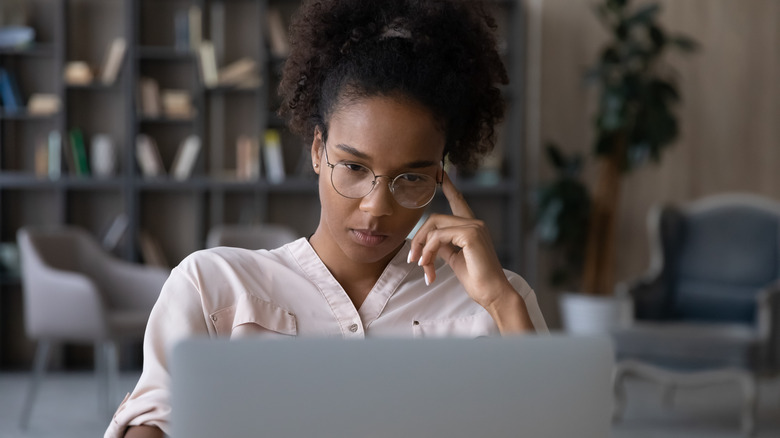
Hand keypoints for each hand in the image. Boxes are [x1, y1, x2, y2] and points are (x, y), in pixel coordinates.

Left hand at [408, 171, 513, 309]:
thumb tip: (429, 242)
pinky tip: (429, 265)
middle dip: (419, 238)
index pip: (458, 202)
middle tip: (413, 260)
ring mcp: (474, 227)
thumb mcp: (456, 259)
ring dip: (422, 247)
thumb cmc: (477, 280)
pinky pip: (438, 237)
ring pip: (434, 226)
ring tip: (422, 266)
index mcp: (472, 227)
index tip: (441, 173)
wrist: (493, 294)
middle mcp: (475, 223)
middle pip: (434, 218)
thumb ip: (444, 246)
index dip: (449, 188)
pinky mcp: (471, 235)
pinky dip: (428, 251)